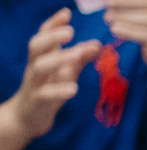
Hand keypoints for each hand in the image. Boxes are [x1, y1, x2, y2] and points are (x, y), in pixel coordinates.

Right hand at [2, 10, 99, 141]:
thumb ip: (79, 60)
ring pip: (39, 67)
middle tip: (70, 30)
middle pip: (36, 46)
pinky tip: (74, 88)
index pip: (43, 36)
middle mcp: (35, 68)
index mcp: (41, 58)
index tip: (67, 12)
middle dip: (52, 37)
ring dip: (58, 59)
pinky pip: (45, 94)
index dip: (53, 24)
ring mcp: (34, 84)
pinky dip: (59, 90)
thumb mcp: (65, 73)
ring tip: (76, 54)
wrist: (27, 119)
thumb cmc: (48, 92)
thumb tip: (98, 44)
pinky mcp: (37, 102)